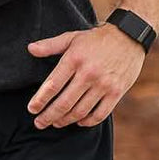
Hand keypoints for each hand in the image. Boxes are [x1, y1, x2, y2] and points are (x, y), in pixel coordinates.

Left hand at [27, 24, 145, 128]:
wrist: (128, 36)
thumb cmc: (96, 38)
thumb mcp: (72, 37)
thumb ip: (50, 45)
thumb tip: (30, 49)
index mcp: (74, 59)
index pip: (52, 85)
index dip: (40, 100)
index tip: (32, 109)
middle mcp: (88, 73)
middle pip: (64, 102)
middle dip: (49, 116)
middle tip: (39, 123)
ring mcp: (104, 84)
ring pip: (80, 111)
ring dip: (65, 120)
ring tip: (56, 123)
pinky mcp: (116, 92)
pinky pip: (100, 114)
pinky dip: (88, 122)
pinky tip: (79, 122)